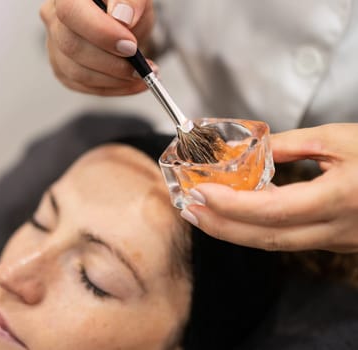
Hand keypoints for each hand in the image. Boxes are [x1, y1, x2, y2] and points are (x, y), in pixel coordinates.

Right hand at [40, 0, 155, 95]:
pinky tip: (131, 83)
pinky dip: (111, 88)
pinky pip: (83, 86)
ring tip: (141, 75)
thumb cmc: (126, 4)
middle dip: (111, 62)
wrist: (124, 20)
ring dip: (114, 80)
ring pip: (77, 72)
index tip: (130, 46)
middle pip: (72, 46)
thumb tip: (123, 16)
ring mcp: (55, 45)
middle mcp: (53, 17)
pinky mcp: (62, 68)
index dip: (100, 32)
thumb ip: (131, 0)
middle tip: (139, 67)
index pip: (71, 12)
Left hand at [180, 123, 357, 252]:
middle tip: (189, 209)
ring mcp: (334, 240)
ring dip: (233, 231)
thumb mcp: (340, 138)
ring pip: (274, 244)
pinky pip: (286, 240)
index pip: (271, 211)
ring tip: (203, 213)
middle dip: (220, 226)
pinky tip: (236, 215)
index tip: (200, 192)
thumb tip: (252, 148)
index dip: (231, 205)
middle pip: (265, 238)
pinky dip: (254, 230)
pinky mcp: (333, 241)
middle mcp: (335, 228)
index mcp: (339, 198)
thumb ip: (291, 145)